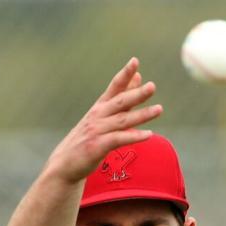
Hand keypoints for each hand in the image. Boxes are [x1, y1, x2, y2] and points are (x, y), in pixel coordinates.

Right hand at [45, 57, 162, 184]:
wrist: (65, 165)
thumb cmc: (87, 140)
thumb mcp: (102, 118)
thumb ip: (122, 100)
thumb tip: (138, 79)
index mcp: (99, 107)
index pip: (114, 87)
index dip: (124, 74)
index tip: (135, 61)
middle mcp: (97, 116)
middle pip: (120, 102)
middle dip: (136, 94)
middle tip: (152, 86)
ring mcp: (97, 131)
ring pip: (123, 120)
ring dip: (142, 115)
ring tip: (159, 109)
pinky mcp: (97, 147)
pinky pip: (118, 139)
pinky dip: (133, 136)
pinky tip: (148, 135)